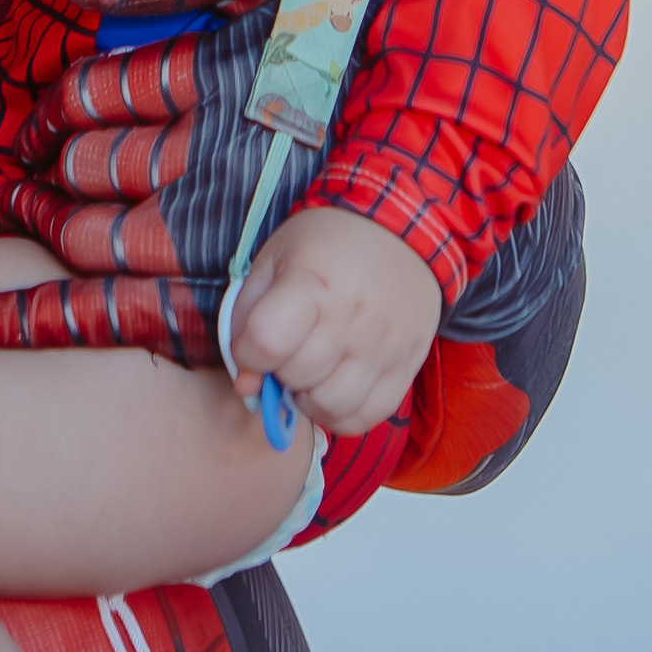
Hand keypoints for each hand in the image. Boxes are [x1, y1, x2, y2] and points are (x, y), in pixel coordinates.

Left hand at [226, 204, 438, 439]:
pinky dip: (342, 413)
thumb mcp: (274, 260)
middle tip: (289, 350)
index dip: (248, 353)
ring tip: (311, 372)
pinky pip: (367, 416)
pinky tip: (334, 387)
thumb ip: (246, 319)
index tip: (255, 343)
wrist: (403, 234)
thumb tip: (246, 384)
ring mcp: (384, 347)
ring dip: (309, 396)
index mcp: (313, 284)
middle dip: (279, 370)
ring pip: (331, 405)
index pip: (267, 342)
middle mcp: (353, 320)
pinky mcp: (405, 367)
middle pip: (297, 376)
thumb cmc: (328, 246)